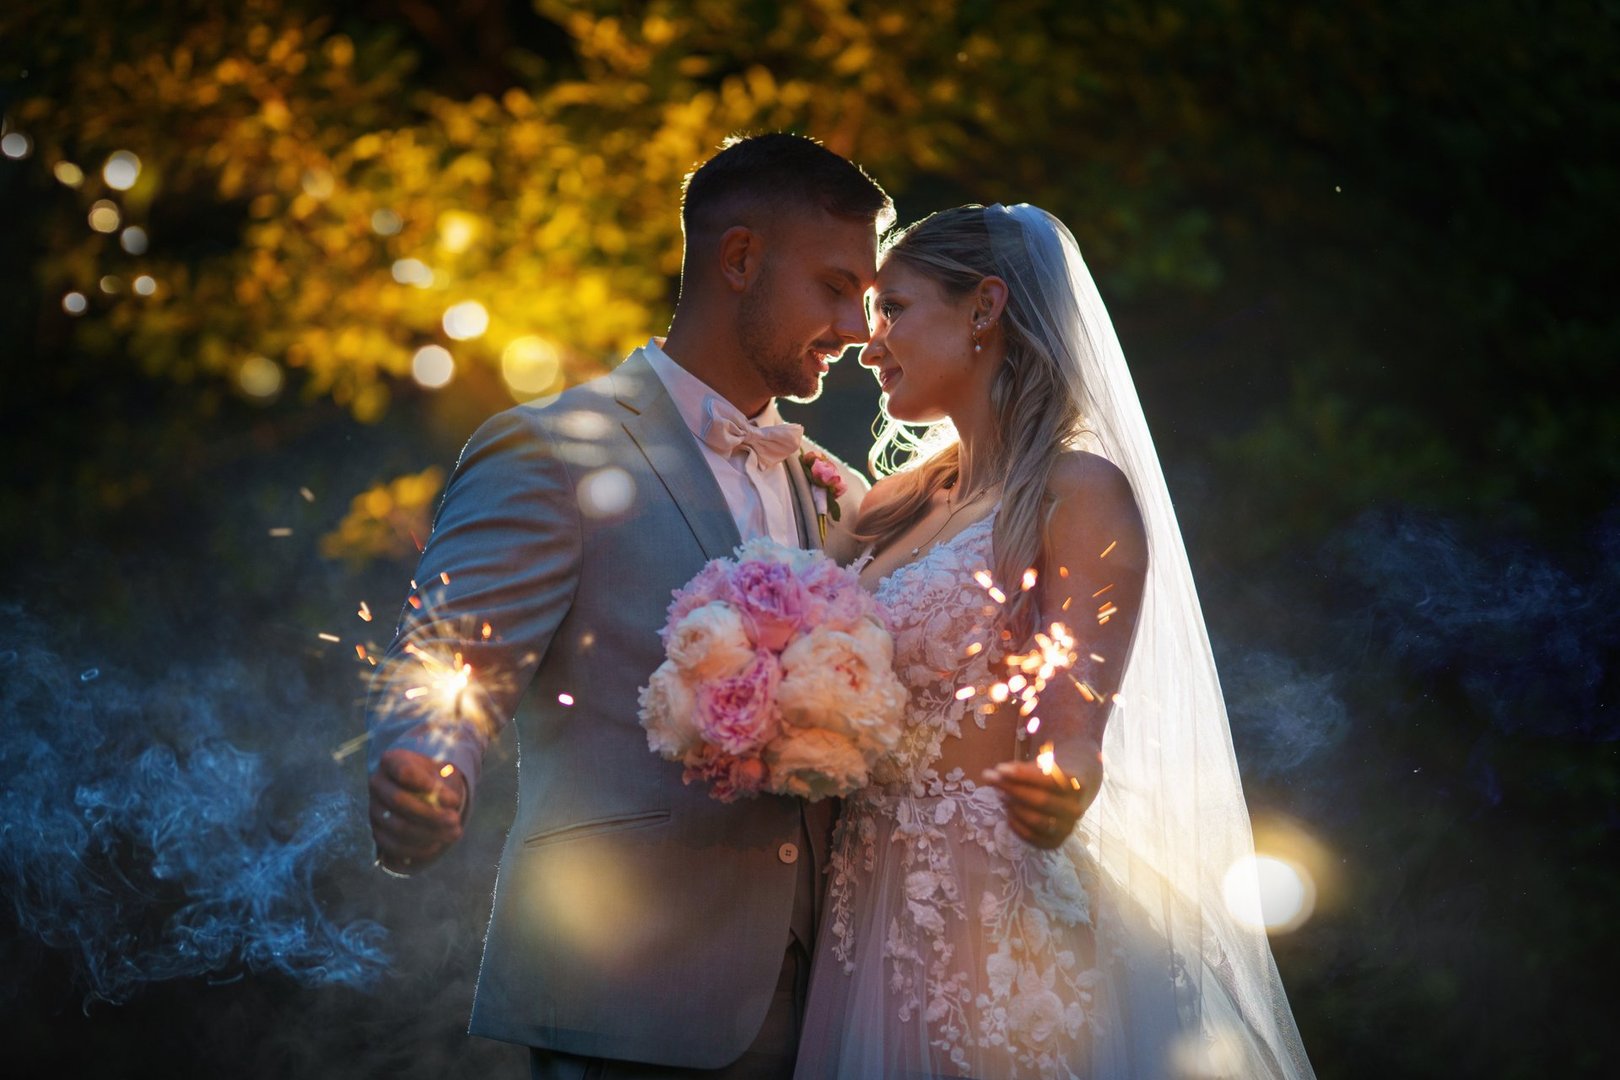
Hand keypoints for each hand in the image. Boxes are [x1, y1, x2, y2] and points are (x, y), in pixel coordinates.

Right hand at [370, 748, 466, 873]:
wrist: (417, 789)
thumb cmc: (431, 776)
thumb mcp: (439, 771)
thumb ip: (444, 783)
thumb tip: (449, 802)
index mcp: (391, 761)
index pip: (404, 771)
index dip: (426, 785)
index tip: (452, 797)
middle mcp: (377, 783)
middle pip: (399, 801)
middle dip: (431, 814)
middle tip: (456, 819)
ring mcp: (374, 809)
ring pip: (398, 826)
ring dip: (429, 833)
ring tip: (454, 833)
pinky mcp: (378, 831)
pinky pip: (394, 846)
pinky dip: (418, 849)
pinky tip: (438, 845)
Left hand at [981, 759, 1086, 849]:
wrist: (1066, 798)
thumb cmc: (1048, 779)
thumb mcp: (1039, 768)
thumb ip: (1020, 770)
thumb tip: (995, 774)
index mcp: (1077, 786)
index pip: (1049, 780)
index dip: (1023, 775)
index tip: (999, 769)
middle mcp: (1075, 809)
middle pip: (1041, 801)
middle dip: (1013, 790)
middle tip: (992, 781)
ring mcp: (1067, 829)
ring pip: (1036, 820)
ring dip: (1014, 807)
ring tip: (1001, 796)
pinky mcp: (1054, 843)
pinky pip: (1030, 836)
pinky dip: (1015, 824)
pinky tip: (1009, 812)